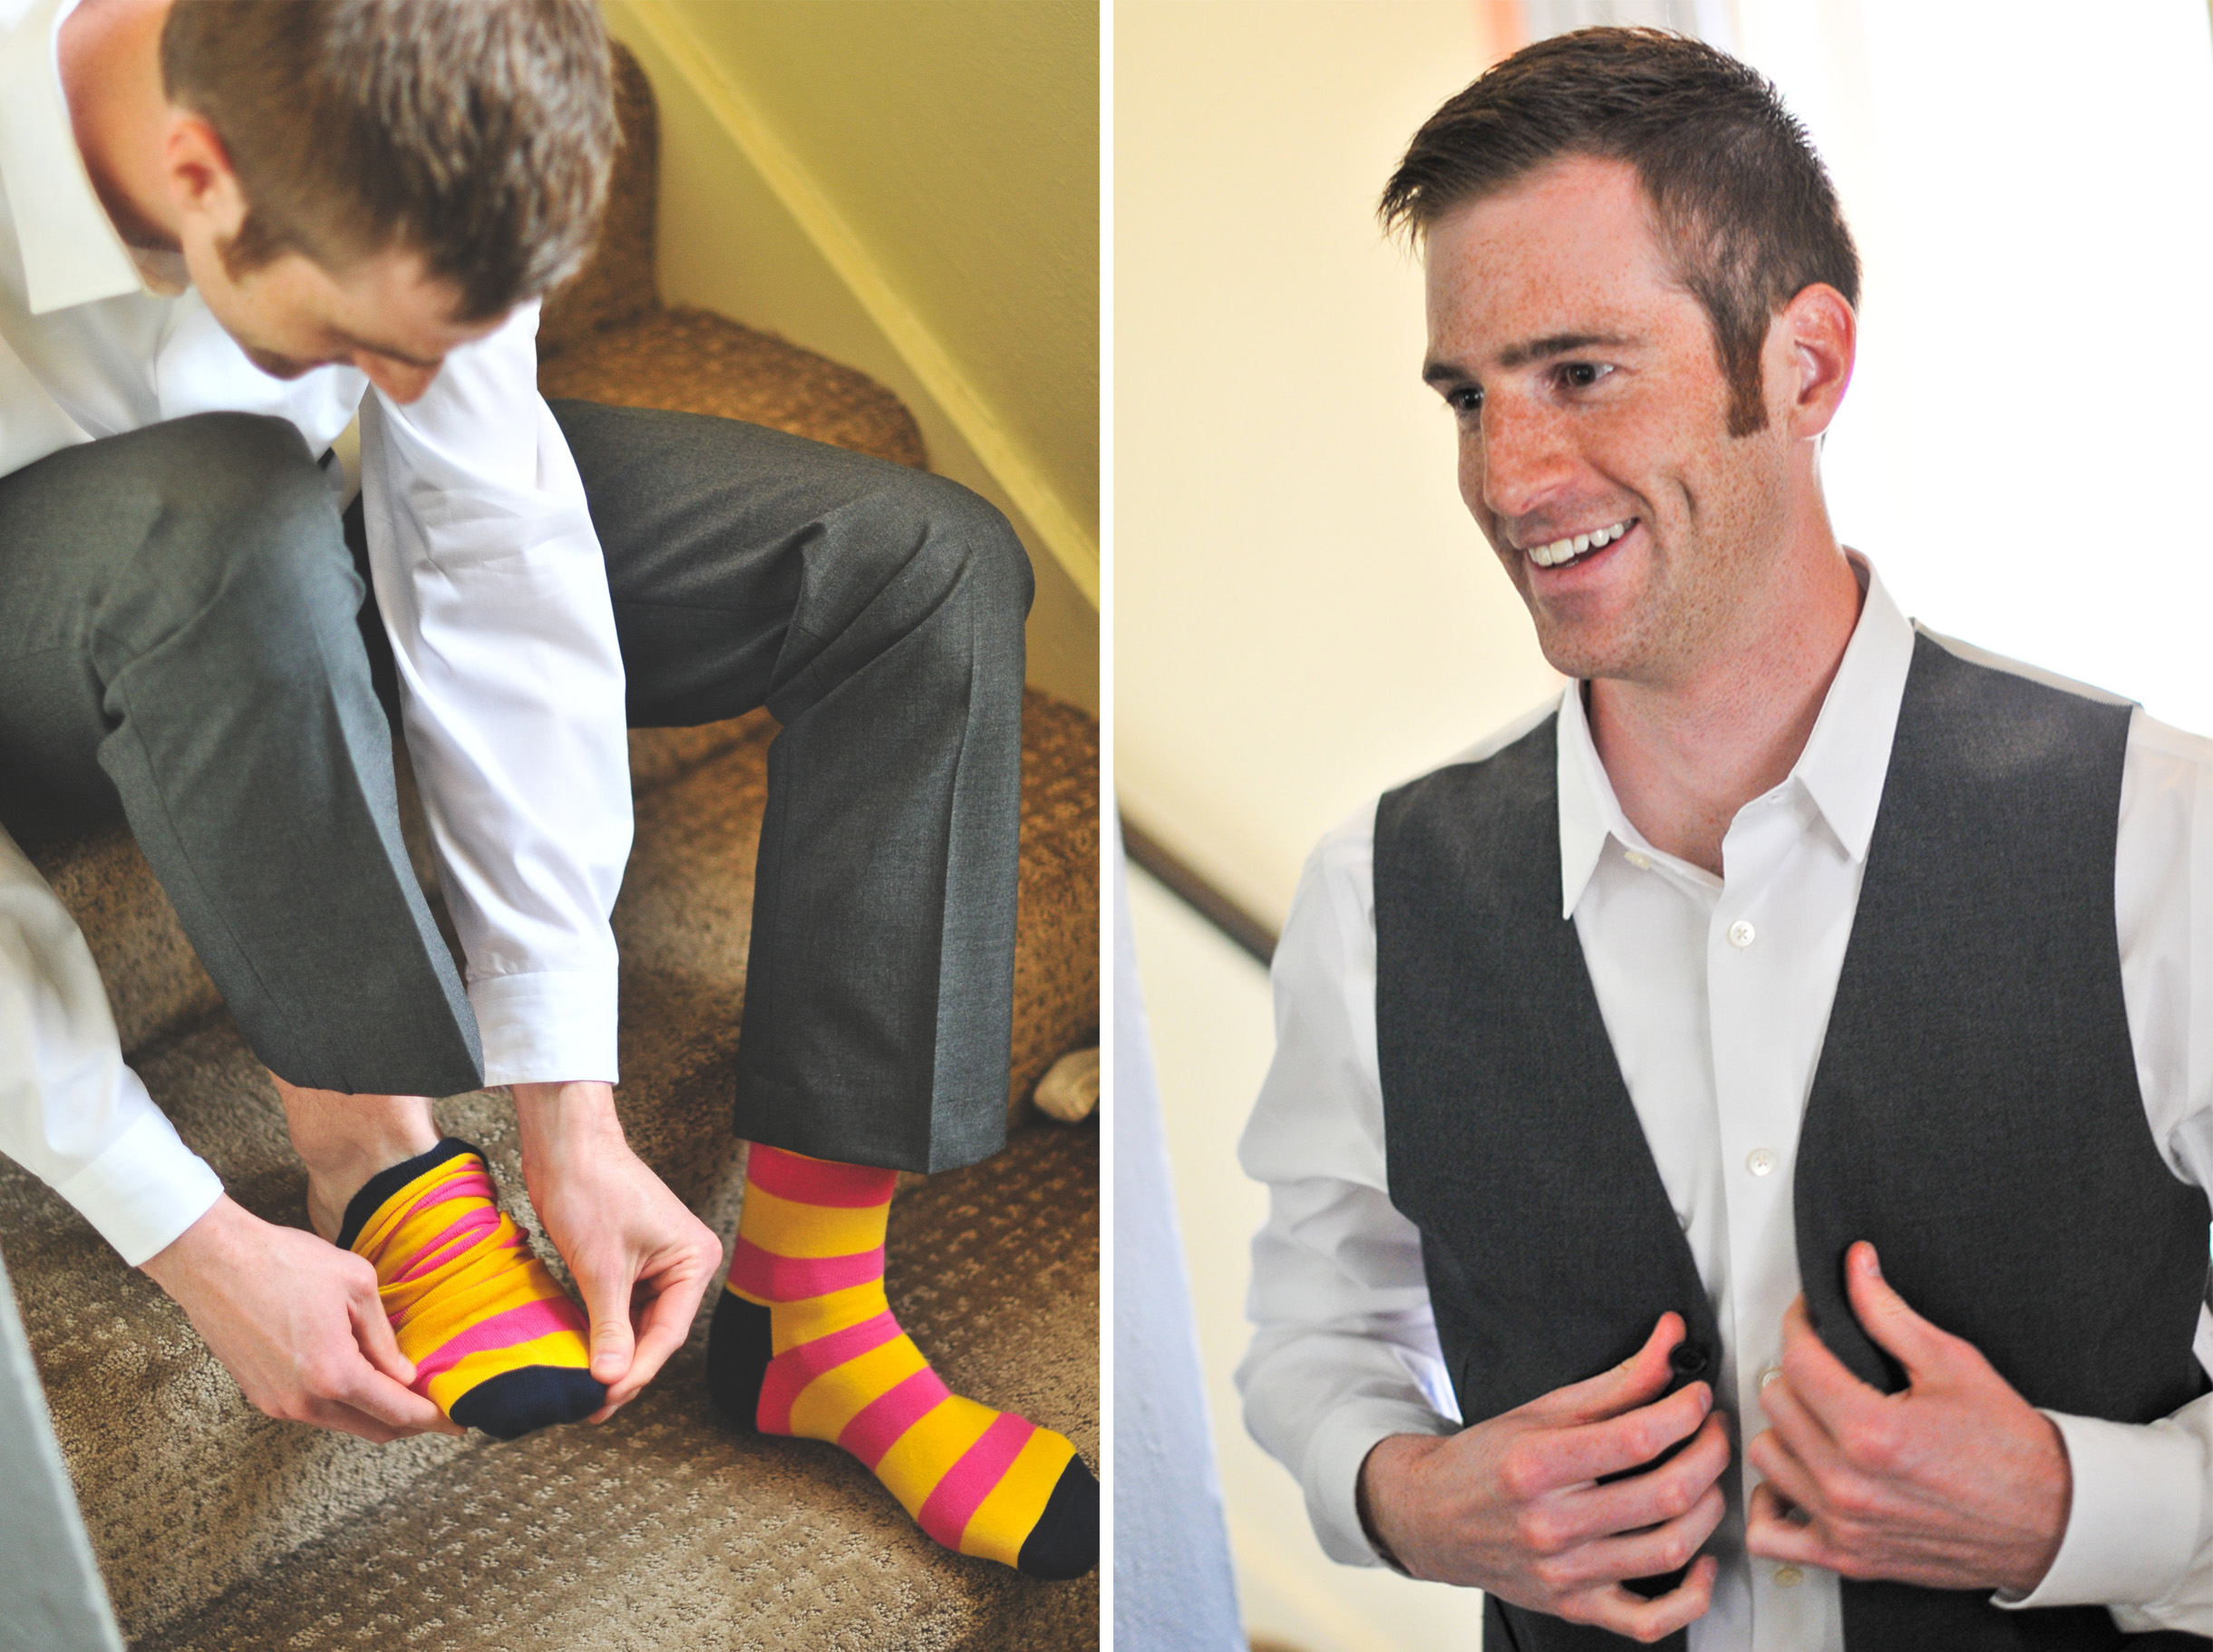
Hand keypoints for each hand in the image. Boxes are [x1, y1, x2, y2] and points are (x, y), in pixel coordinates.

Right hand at [139, 1195, 461, 1441]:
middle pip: (371, 1429)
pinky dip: (341, 1402)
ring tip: (399, 1387)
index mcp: (334, 1374)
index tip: (456, 1422)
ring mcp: (277, 1403)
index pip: (396, 1411)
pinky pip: (313, 1410)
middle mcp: (304, 1401)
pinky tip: (357, 1376)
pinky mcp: (259, 1395)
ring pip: (341, 1422)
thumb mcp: (357, 1286)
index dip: (432, 1419)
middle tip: (434, 1407)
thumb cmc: (285, 1263)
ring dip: (372, 1411)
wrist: (212, 1261)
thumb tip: (403, 1374)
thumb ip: (384, 1338)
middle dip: (407, 1421)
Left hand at [511, 1081, 722, 1421]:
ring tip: (582, 1392)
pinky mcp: (629, 1263)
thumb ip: (610, 1327)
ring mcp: (657, 1265)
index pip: (667, 1333)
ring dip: (610, 1355)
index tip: (603, 1399)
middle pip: (655, 1334)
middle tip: (590, 1407)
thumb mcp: (601, 1268)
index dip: (635, 1369)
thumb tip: (609, 1380)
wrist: (565, 1145)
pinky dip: (601, 1333)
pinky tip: (580, 1358)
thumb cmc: (591, 1189)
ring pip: (636, 1326)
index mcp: (694, 1261)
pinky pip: (620, 1310)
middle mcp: (684, 1265)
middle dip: (623, 1368)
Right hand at [1359, 1313, 1728, 1642]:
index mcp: (1535, 1465)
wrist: (1431, 1517)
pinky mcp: (1575, 1607)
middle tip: (1714, 1430)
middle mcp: (1550, 1525)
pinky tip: (1703, 1562)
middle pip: (1664, 1493)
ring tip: (1708, 1480)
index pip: (1635, 1437)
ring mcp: (1564, 1574)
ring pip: (1669, 1550)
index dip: (1684, 1412)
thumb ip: (1615, 1383)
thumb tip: (1670, 1343)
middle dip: (1709, 1453)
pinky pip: (1650, 1622)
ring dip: (1709, 1508)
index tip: (1696, 1396)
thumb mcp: (1541, 1410)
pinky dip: (1693, 1597)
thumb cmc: (1485, 1461)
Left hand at [1745, 1241, 2069, 1592]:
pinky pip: (1770, 1536)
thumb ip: (1889, 1313)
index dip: (1799, 1324)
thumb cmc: (2011, 1450)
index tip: (1809, 1317)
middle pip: (1776, 1402)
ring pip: (1766, 1456)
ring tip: (1815, 1416)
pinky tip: (1794, 1477)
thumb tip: (1856, 1268)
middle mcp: (1848, 1483)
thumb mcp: (1953, 1364)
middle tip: (1823, 1363)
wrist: (2051, 1521)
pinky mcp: (1848, 1558)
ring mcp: (1844, 1524)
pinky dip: (1769, 1505)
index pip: (1796, 1359)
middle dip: (1796, 1370)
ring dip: (1785, 1429)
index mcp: (1871, 1432)